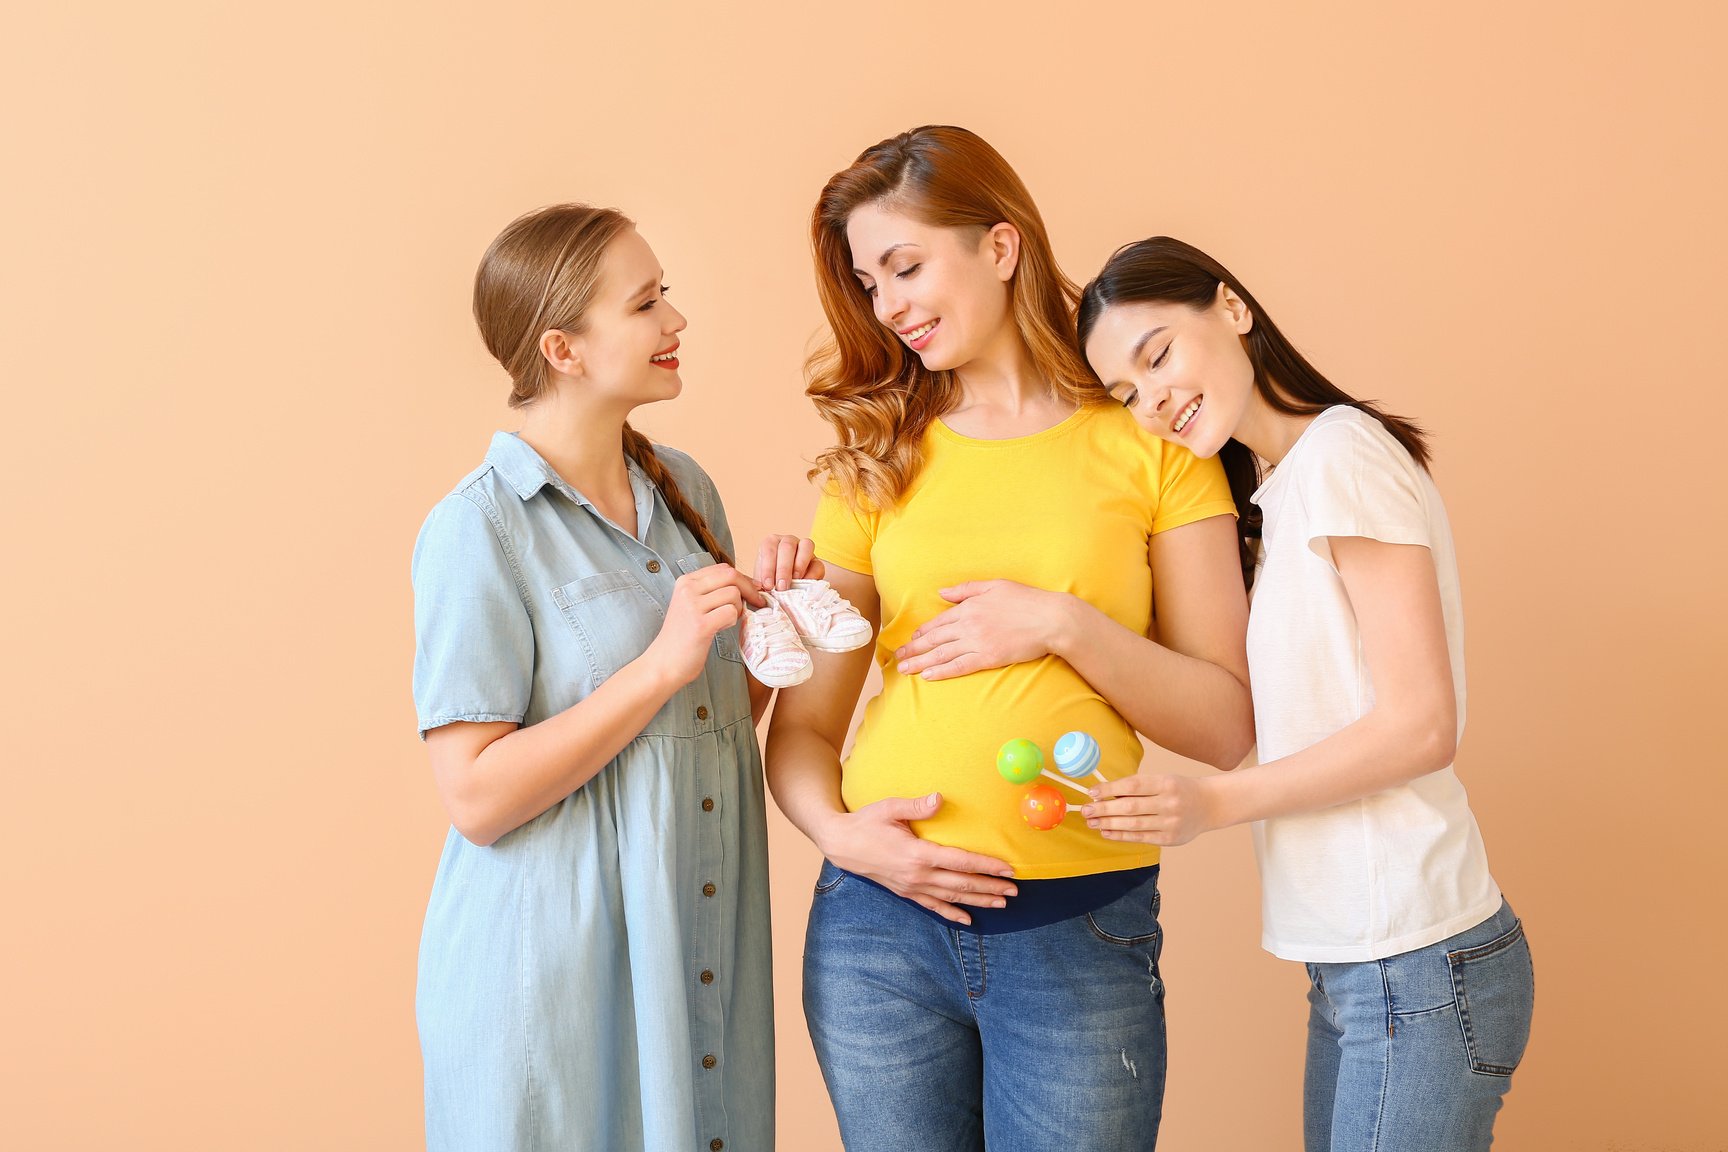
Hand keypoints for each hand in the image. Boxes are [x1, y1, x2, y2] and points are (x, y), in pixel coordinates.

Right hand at [646, 564, 759, 685]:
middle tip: (757, 602)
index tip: (753, 590)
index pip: (723, 568)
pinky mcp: (701, 624)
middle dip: (749, 589)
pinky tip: (720, 628)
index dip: (743, 578)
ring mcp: (693, 606)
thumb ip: (713, 591)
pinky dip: (732, 621)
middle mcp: (688, 589)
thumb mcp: (692, 604)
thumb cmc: (683, 636)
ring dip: (738, 609)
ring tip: (725, 621)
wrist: (664, 663)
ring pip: (733, 594)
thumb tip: (749, 584)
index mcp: (686, 581)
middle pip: (731, 575)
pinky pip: (731, 612)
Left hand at [754, 533, 825, 591]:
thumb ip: (760, 583)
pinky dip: (812, 576)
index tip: (768, 585)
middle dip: (784, 569)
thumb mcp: (762, 581)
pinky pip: (818, 564)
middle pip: (787, 546)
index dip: (768, 568)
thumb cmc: (771, 582)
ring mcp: (805, 549)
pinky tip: (805, 586)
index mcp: (771, 542)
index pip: (769, 549)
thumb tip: (759, 589)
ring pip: (806, 546)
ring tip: (795, 582)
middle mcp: (788, 541)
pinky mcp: (817, 562)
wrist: (785, 588)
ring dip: (800, 566)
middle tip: (781, 587)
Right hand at [818, 793, 1016, 924]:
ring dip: (979, 901)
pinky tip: (968, 920)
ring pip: (952, 897)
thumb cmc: (866, 822)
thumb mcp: (890, 808)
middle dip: (991, 887)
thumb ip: (917, 805)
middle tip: (1015, 890)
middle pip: (962, 884)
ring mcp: (912, 887)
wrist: (841, 844)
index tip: (1008, 869)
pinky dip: (952, 914)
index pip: (961, 862)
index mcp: (918, 854)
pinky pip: (933, 906)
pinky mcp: (906, 893)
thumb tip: (939, 798)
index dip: (986, 866)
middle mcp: (918, 875)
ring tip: (1002, 903)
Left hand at [894, 580, 1067, 680]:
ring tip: (904, 669)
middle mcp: (968, 625)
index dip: (922, 633)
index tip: (910, 640)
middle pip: (934, 639)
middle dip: (913, 649)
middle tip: (897, 658)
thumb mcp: (994, 585)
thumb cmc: (1026, 600)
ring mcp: (977, 642)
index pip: (938, 622)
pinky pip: (959, 666)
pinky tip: (927, 676)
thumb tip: (941, 593)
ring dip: (920, 662)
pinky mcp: (988, 657)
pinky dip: (941, 671)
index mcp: (969, 607)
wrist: (1051, 618)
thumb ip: (966, 589)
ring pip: (941, 654)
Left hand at [1082, 773, 1220, 845]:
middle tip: (1086, 810)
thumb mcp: (1162, 780)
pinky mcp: (1170, 839)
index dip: (1110, 789)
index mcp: (1166, 783)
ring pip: (1133, 824)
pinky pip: (1140, 838)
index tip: (1092, 792)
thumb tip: (1104, 794)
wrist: (1210, 805)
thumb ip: (1137, 787)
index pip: (1133, 785)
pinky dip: (1121, 835)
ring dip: (1109, 823)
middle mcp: (1170, 803)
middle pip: (1130, 807)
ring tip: (1092, 822)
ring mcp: (1171, 822)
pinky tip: (1107, 832)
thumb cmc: (1179, 789)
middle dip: (1104, 809)